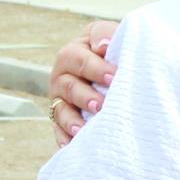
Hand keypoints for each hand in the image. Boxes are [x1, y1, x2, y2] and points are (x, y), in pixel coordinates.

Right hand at [49, 19, 119, 145]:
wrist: (119, 69)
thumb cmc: (117, 49)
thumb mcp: (112, 34)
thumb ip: (106, 35)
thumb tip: (104, 46)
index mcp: (74, 53)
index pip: (79, 59)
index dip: (95, 68)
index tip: (114, 77)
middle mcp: (63, 76)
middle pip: (68, 86)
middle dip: (84, 96)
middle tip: (101, 104)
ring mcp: (61, 99)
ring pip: (61, 110)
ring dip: (72, 120)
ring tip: (83, 128)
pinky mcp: (62, 119)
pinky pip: (59, 130)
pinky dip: (64, 138)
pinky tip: (72, 145)